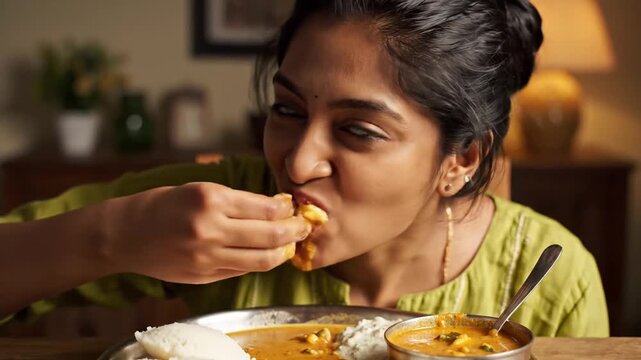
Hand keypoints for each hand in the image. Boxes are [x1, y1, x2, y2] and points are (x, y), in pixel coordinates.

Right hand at [101, 183, 311, 283]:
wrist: (124, 234)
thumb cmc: (162, 205)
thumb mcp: (199, 189)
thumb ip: (237, 202)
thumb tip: (276, 210)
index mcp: (210, 198)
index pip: (267, 207)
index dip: (288, 209)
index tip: (294, 207)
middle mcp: (210, 228)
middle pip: (271, 236)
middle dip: (295, 231)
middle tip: (304, 227)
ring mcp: (207, 256)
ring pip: (262, 260)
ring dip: (283, 252)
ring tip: (290, 245)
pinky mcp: (203, 275)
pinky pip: (242, 270)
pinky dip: (258, 262)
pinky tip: (264, 254)